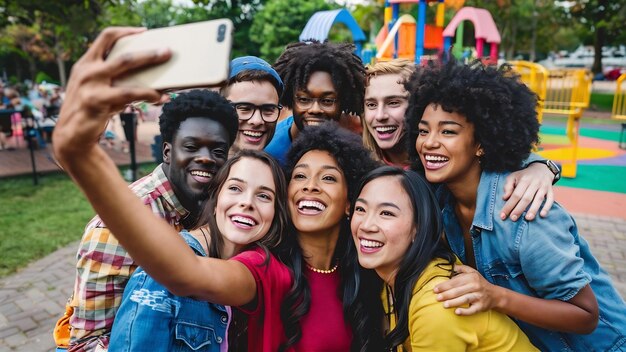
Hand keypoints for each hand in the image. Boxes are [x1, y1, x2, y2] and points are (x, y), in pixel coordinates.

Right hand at [53, 27, 170, 160]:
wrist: (71, 136)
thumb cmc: (91, 110)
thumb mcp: (98, 89)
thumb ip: (116, 80)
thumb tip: (150, 78)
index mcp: (86, 63)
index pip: (105, 37)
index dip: (125, 32)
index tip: (143, 32)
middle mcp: (86, 70)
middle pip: (122, 53)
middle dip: (148, 51)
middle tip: (167, 51)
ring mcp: (90, 84)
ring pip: (126, 66)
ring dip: (150, 64)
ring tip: (169, 72)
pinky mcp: (97, 100)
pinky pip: (129, 92)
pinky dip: (148, 93)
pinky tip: (160, 97)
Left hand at [433, 265, 500, 315]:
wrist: (495, 295)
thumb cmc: (480, 283)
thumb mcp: (473, 272)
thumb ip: (462, 268)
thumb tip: (451, 265)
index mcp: (471, 278)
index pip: (455, 281)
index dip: (444, 285)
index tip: (435, 289)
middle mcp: (475, 286)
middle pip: (458, 291)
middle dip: (446, 294)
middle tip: (437, 297)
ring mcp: (479, 297)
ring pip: (464, 299)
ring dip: (454, 302)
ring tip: (444, 305)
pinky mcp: (481, 306)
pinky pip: (472, 310)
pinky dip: (465, 311)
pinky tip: (457, 312)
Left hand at [500, 162, 554, 220]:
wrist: (542, 169)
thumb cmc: (524, 176)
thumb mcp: (513, 177)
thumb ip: (508, 186)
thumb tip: (505, 198)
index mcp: (524, 180)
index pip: (516, 195)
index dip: (509, 205)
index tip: (503, 215)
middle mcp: (535, 183)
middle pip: (526, 198)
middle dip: (519, 209)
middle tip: (513, 219)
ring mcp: (544, 187)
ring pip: (539, 199)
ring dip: (533, 209)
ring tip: (528, 218)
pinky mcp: (551, 190)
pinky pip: (550, 199)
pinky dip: (547, 207)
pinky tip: (542, 215)